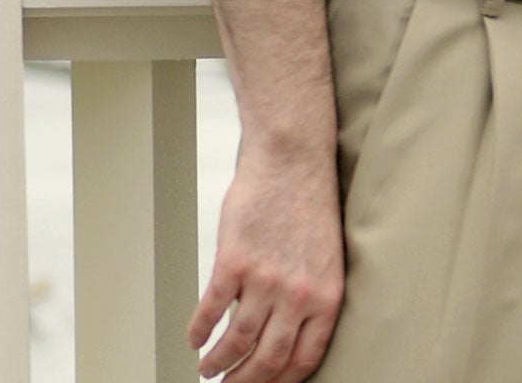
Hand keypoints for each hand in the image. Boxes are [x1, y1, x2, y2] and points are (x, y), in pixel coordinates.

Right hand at [190, 142, 343, 380]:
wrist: (293, 160)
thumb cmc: (310, 204)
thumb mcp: (327, 258)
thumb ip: (311, 297)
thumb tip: (286, 334)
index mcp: (327, 295)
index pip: (304, 359)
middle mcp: (299, 293)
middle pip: (268, 361)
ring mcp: (265, 279)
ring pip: (236, 342)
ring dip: (217, 363)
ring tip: (207, 369)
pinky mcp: (234, 262)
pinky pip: (210, 311)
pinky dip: (198, 332)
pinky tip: (194, 339)